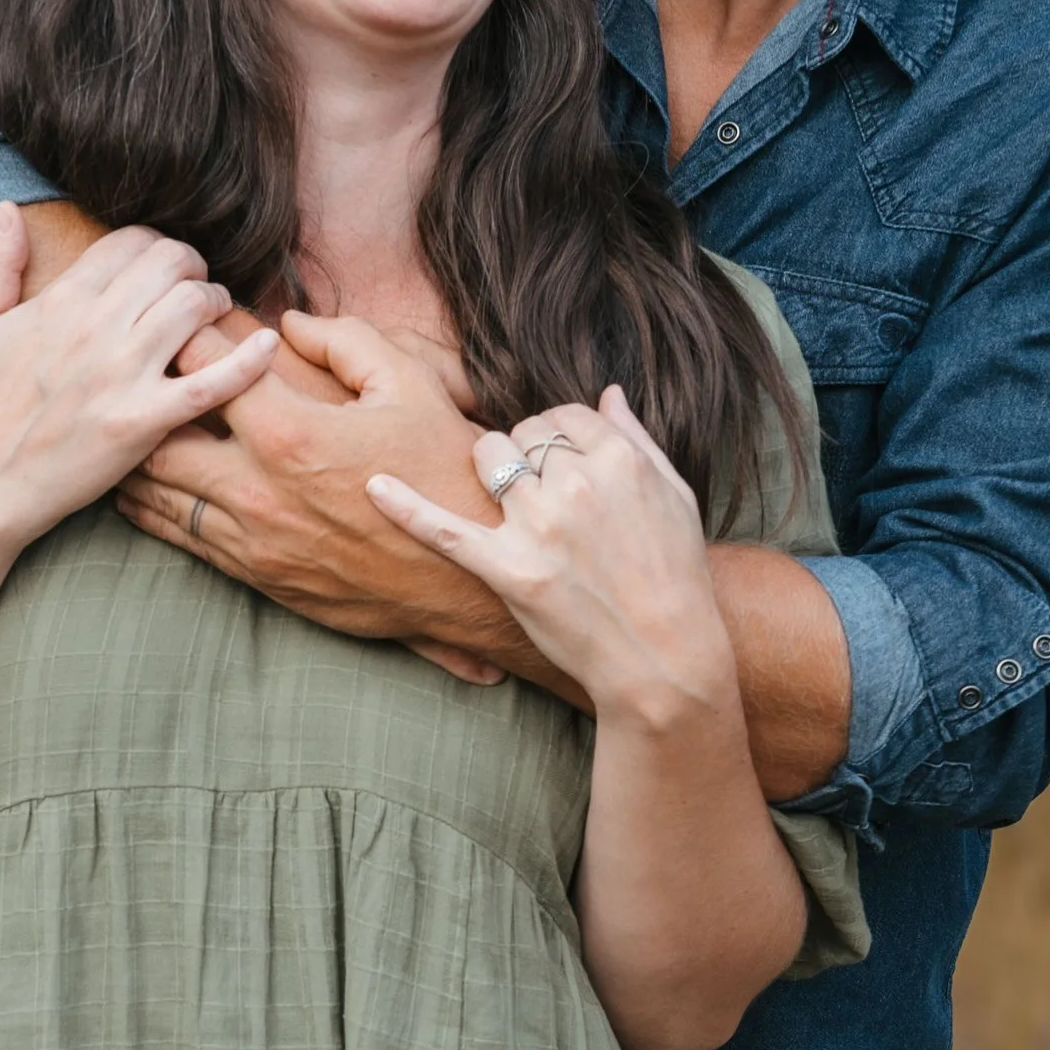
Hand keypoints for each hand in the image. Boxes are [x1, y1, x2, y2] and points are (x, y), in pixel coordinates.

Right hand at [0, 202, 277, 557]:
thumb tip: (7, 208)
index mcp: (61, 299)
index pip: (131, 240)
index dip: (156, 245)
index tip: (162, 267)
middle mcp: (96, 327)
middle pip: (172, 263)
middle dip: (192, 266)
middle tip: (196, 287)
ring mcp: (122, 374)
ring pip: (196, 306)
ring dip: (216, 302)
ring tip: (215, 317)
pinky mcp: (144, 421)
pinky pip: (213, 381)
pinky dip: (247, 360)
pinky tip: (266, 346)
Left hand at [115, 308, 534, 685]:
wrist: (470, 579)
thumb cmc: (444, 472)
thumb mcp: (411, 385)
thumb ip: (345, 340)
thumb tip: (290, 322)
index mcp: (290, 434)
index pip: (202, 369)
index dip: (186, 335)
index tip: (184, 319)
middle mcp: (257, 491)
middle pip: (157, 437)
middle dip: (145, 399)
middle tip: (143, 376)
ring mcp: (253, 541)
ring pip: (158, 495)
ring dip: (139, 457)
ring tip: (131, 427)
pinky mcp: (259, 577)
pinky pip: (182, 539)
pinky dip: (156, 507)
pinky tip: (149, 486)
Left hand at [367, 386, 738, 732]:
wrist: (664, 657)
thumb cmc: (675, 576)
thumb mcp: (676, 496)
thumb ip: (638, 438)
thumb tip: (609, 392)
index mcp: (619, 459)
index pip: (563, 413)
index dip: (557, 434)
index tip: (557, 461)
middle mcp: (576, 483)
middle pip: (522, 433)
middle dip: (524, 452)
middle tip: (536, 492)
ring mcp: (538, 527)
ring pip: (488, 458)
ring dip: (491, 472)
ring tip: (507, 505)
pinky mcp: (508, 570)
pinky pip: (445, 529)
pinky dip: (406, 507)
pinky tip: (373, 488)